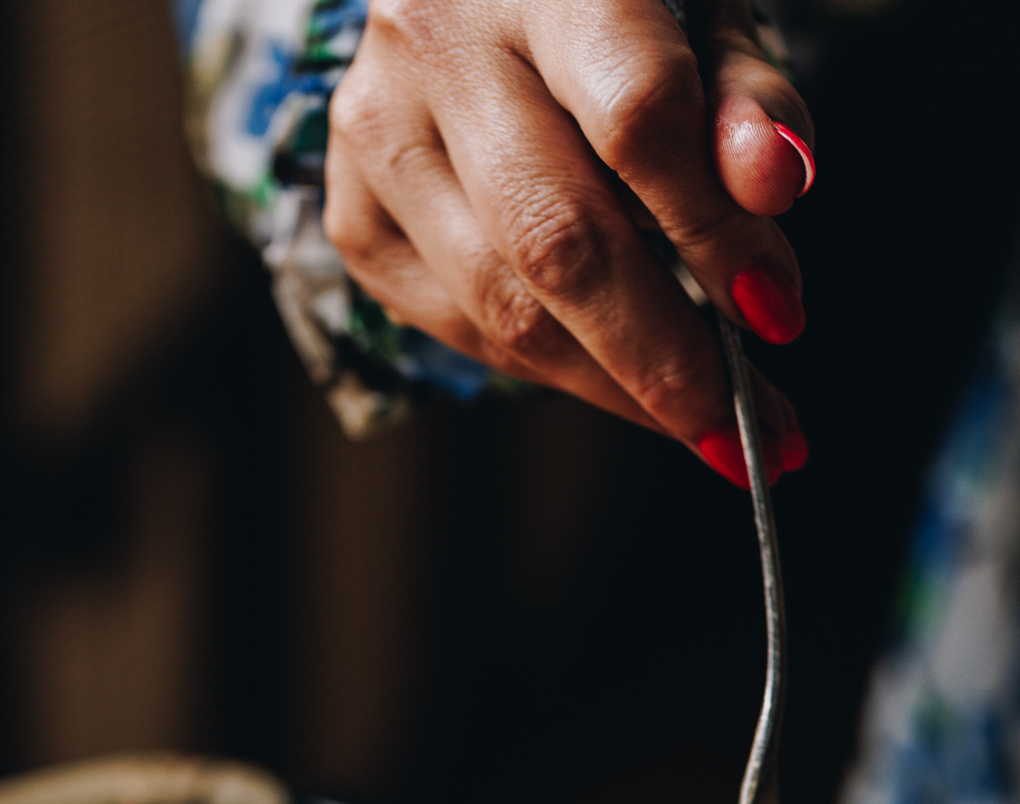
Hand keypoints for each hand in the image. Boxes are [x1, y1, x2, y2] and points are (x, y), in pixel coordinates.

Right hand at [325, 0, 814, 482]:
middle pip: (555, 239)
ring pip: (502, 306)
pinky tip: (614, 378)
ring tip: (700, 422)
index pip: (636, 120)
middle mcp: (434, 46)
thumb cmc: (612, 8)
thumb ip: (746, 96)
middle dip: (663, 357)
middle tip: (745, 430)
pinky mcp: (356, 215)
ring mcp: (375, 135)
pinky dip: (551, 369)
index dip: (713, 232)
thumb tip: (776, 185)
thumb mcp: (701, 13)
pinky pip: (462, 328)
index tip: (778, 316)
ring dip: (614, 386)